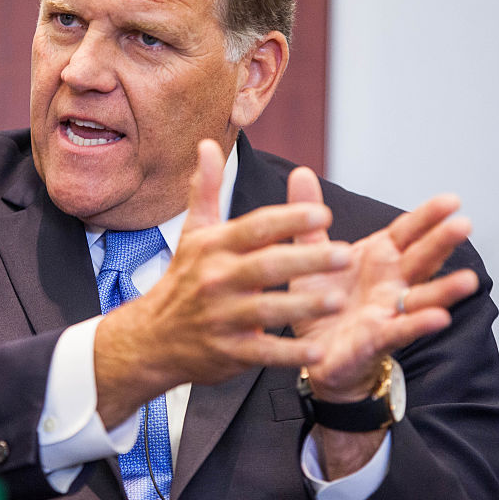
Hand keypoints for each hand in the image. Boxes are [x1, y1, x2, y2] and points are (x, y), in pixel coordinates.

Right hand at [93, 140, 352, 427]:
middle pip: (266, 265)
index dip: (289, 220)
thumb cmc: (183, 280)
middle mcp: (217, 279)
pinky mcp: (228, 352)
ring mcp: (221, 317)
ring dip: (304, 306)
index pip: (255, 228)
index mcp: (215, 247)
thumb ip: (205, 188)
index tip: (323, 215)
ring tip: (339, 301)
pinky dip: (289, 355)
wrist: (151, 339)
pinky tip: (318, 353)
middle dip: (308, 260)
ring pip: (268, 309)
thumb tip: (208, 144)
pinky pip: (263, 352)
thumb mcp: (193, 233)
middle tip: (347, 254)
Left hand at [285, 167, 477, 403]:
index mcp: (378, 257)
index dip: (428, 216)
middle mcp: (391, 282)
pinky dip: (419, 324)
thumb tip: (300, 172)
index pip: (407, 232)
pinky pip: (401, 330)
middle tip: (464, 225)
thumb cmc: (323, 302)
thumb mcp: (311, 255)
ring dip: (445, 290)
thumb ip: (309, 218)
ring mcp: (388, 311)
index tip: (452, 200)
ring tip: (468, 280)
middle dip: (442, 243)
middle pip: (421, 258)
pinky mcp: (377, 339)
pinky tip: (439, 318)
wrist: (314, 352)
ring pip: (422, 297)